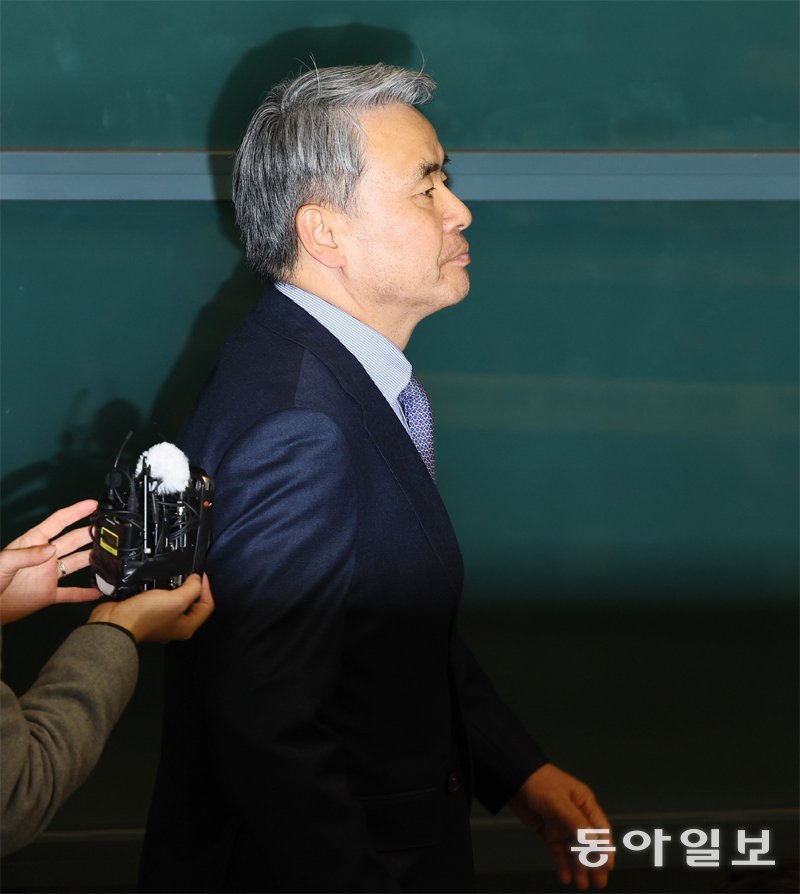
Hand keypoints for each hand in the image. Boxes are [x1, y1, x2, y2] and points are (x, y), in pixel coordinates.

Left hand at [0, 499, 100, 623]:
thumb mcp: (4, 562)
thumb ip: (28, 555)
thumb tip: (52, 549)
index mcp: (34, 543)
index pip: (58, 522)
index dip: (76, 512)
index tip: (92, 505)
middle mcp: (45, 556)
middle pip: (73, 540)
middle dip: (89, 533)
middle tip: (107, 529)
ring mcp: (48, 575)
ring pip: (76, 563)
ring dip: (91, 558)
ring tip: (108, 554)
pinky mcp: (48, 594)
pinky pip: (71, 592)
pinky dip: (85, 593)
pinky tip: (98, 591)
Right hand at [88, 573, 213, 643]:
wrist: (115, 622)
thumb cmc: (146, 616)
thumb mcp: (177, 600)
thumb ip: (192, 588)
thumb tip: (197, 579)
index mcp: (187, 626)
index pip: (207, 605)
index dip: (206, 588)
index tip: (200, 574)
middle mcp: (176, 625)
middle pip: (193, 603)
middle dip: (193, 587)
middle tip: (188, 573)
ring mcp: (161, 620)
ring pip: (176, 600)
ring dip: (177, 587)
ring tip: (176, 574)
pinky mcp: (148, 613)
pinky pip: (161, 598)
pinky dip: (163, 589)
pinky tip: (160, 580)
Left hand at [509, 763, 613, 890]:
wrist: (512, 778)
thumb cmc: (539, 782)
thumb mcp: (558, 800)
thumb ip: (575, 821)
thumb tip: (594, 842)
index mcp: (584, 803)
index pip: (600, 829)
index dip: (605, 848)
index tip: (608, 866)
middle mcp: (576, 815)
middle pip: (589, 843)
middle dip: (595, 863)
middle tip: (599, 883)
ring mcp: (562, 824)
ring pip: (574, 850)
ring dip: (578, 867)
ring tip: (582, 885)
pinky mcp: (548, 831)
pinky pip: (558, 851)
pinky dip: (562, 864)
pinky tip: (565, 877)